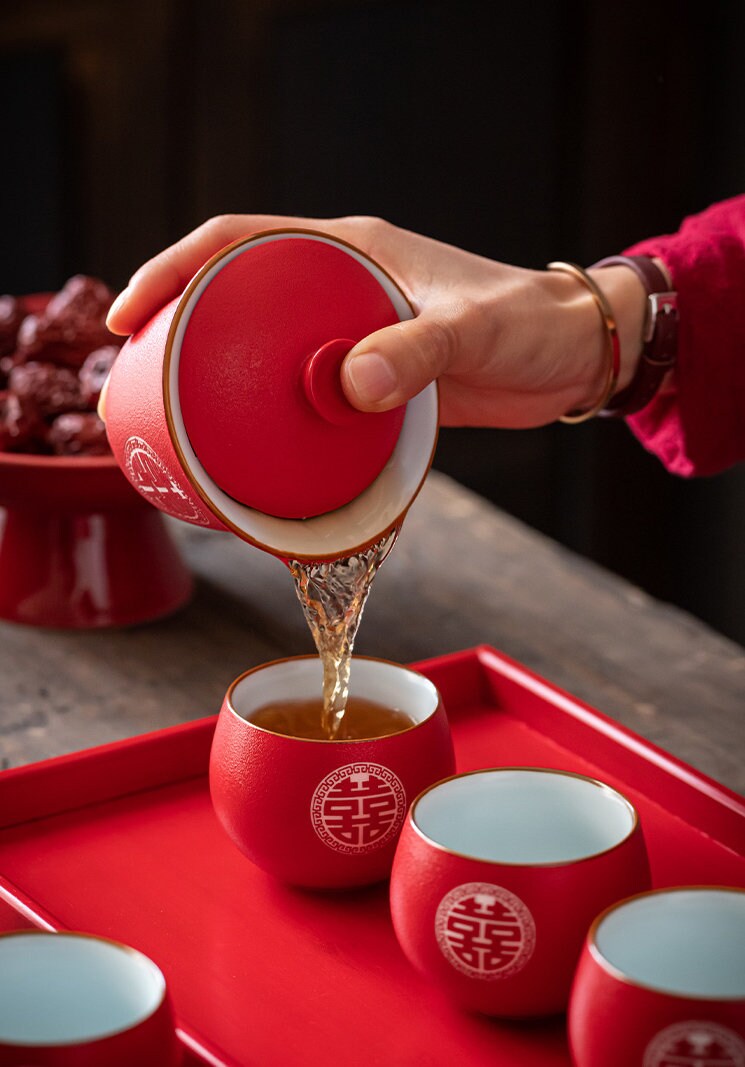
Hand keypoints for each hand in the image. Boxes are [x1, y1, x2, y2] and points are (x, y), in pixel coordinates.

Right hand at [107, 214, 645, 427]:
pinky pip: (303, 395)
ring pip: (264, 352)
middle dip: (179, 331)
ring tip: (179, 426)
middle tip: (136, 383)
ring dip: (222, 383)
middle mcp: (340, 288)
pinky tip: (258, 453)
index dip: (172, 269)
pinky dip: (275, 419)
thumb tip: (349, 389)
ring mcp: (351, 335)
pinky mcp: (370, 381)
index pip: (236, 241)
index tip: (129, 315)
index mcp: (349, 251)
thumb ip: (417, 353)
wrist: (572, 355)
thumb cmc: (530, 322)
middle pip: (234, 297)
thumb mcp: (473, 331)